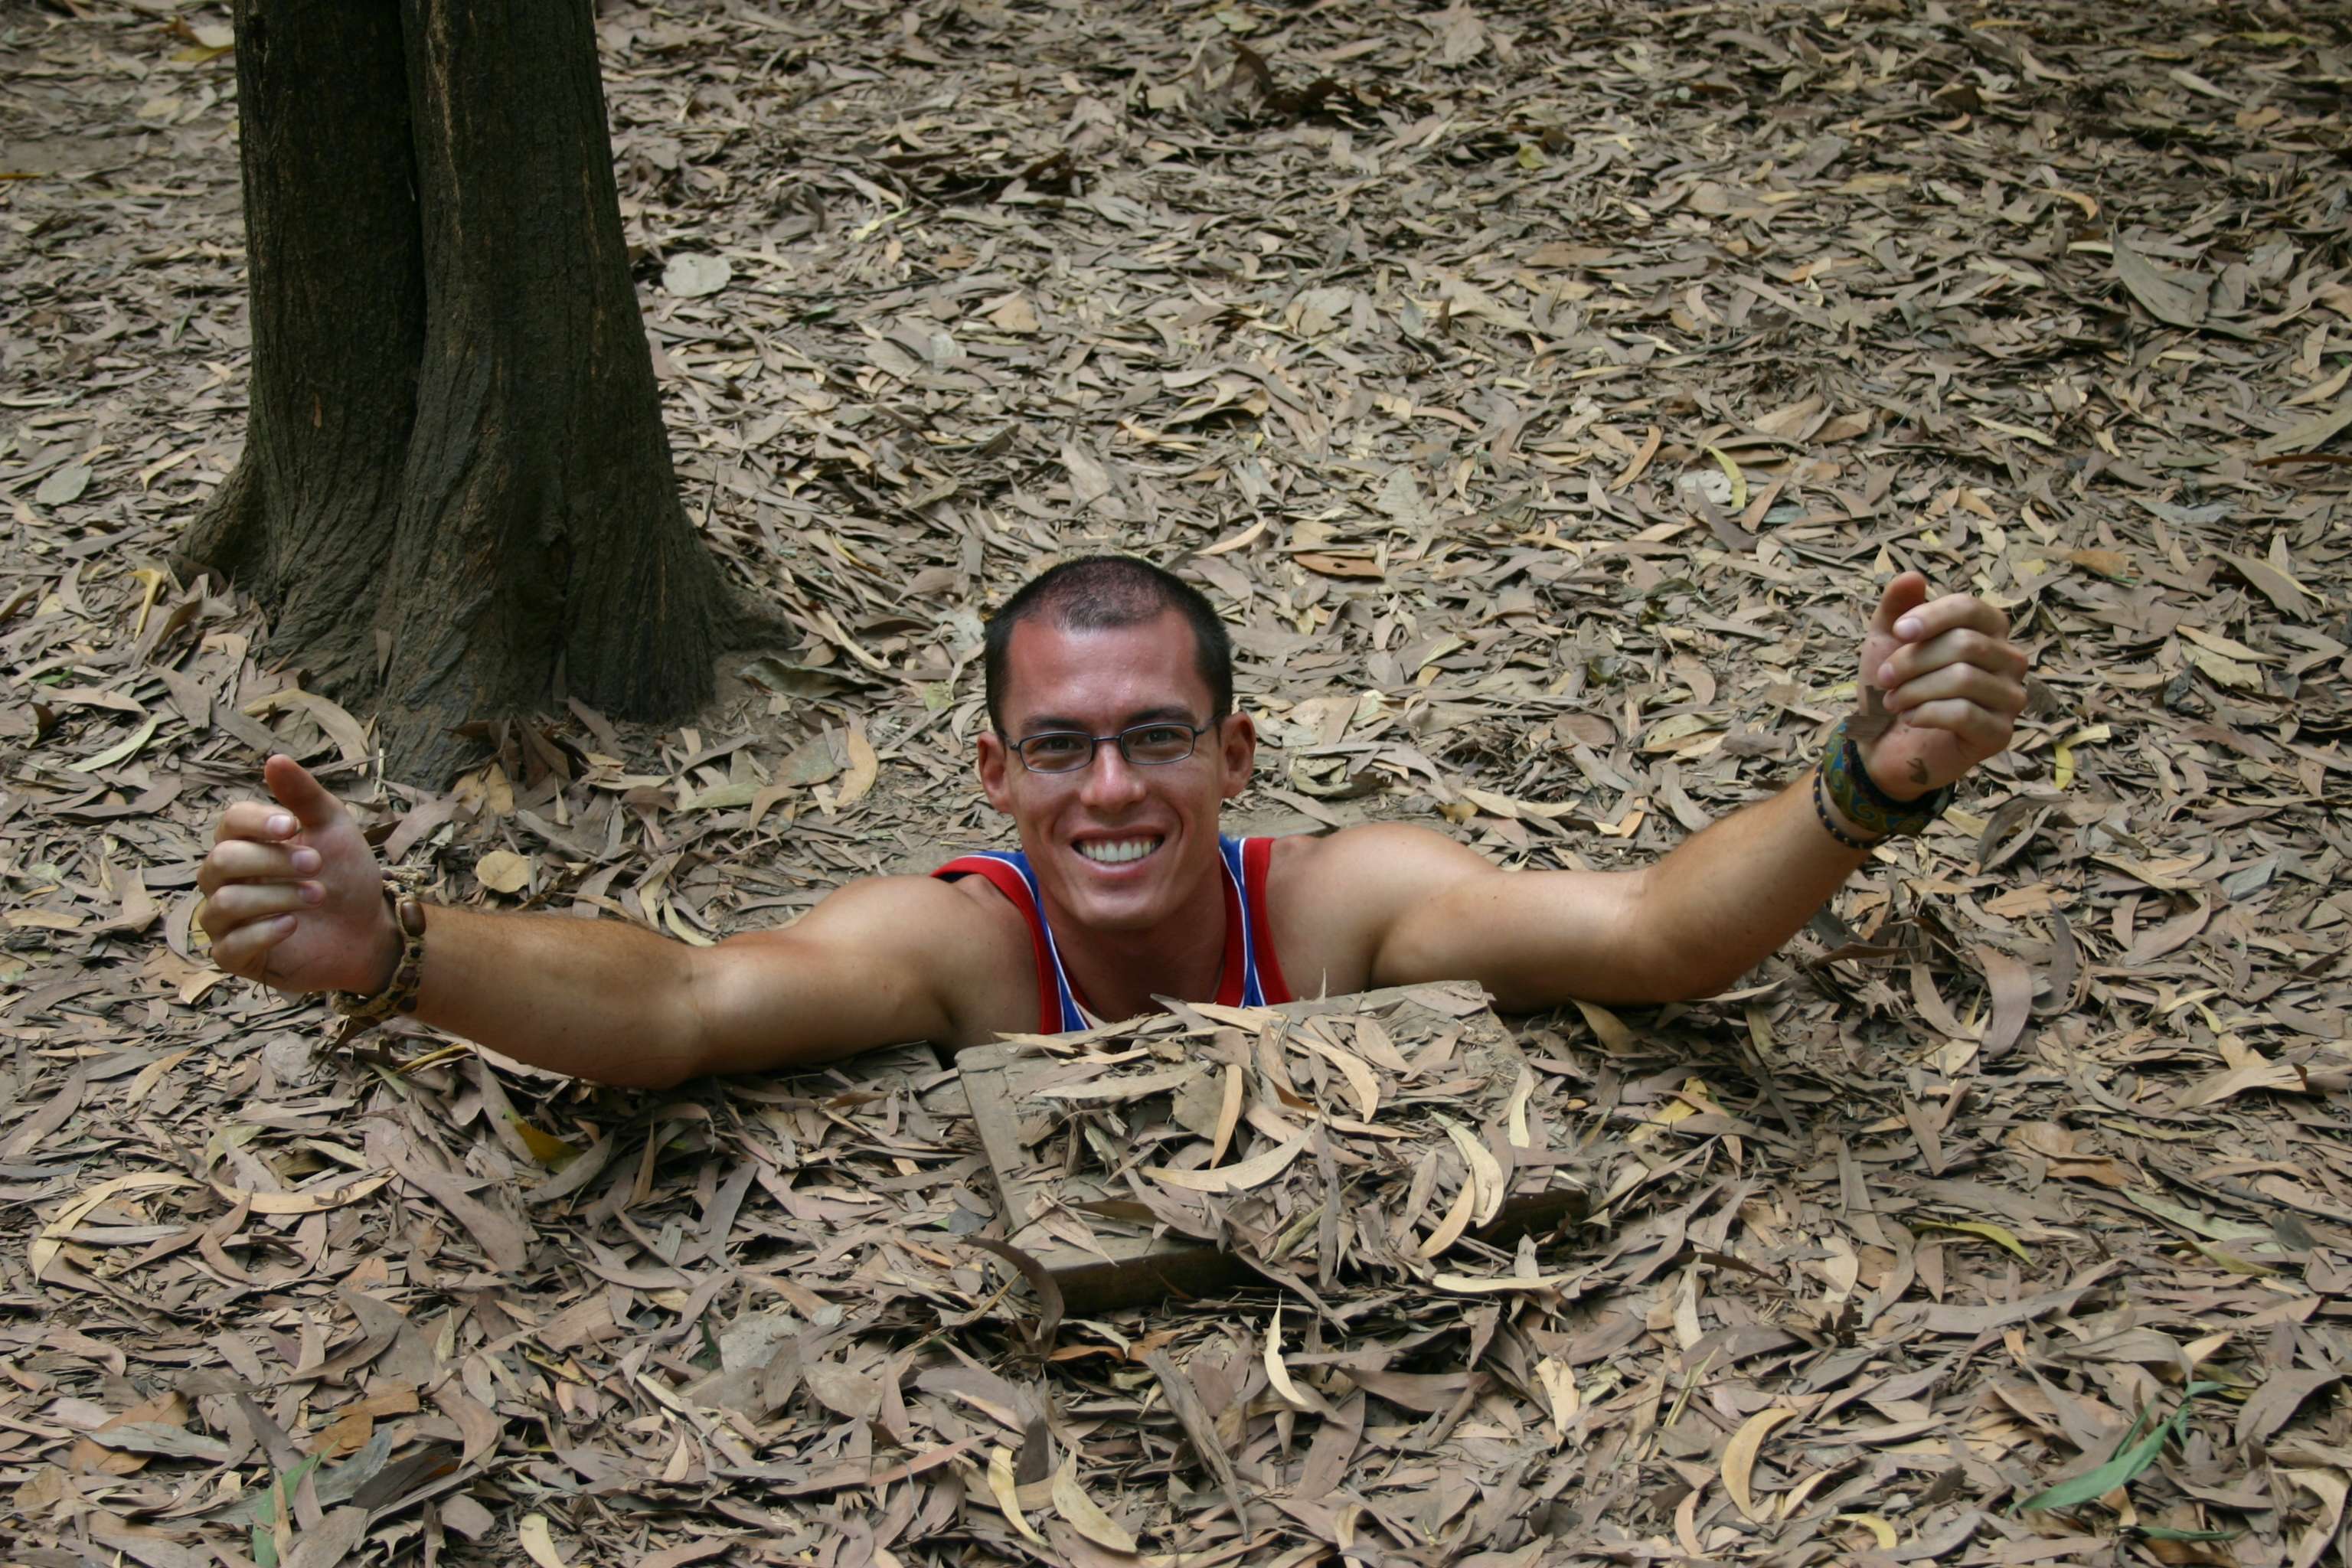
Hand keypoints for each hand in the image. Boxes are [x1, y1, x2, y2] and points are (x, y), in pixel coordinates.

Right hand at [197, 755, 394, 994]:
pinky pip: (228, 946)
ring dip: (276, 896)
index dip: (257, 822)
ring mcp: (226, 920)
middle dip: (272, 861)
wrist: (369, 929)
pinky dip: (262, 932)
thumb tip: (274, 759)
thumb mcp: (333, 829)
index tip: (292, 826)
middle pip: (222, 861)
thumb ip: (304, 797)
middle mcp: (226, 880)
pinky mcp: (235, 956)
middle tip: (317, 865)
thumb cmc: (345, 875)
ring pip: (226, 902)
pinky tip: (293, 924)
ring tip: (318, 895)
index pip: (230, 823)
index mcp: (245, 843)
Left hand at [1858, 573, 2027, 799]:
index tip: (1898, 632)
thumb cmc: (1892, 686)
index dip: (1932, 616)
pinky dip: (1926, 714)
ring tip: (1892, 701)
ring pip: (1964, 679)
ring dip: (1915, 689)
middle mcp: (2009, 661)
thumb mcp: (1884, 641)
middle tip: (1885, 678)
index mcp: (1988, 631)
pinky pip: (1965, 714)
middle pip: (1965, 644)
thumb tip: (1912, 576)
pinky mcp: (2000, 734)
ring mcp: (2010, 699)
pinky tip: (1910, 719)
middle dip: (1913, 661)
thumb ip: (1896, 607)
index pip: (1970, 608)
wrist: (1883, 744)